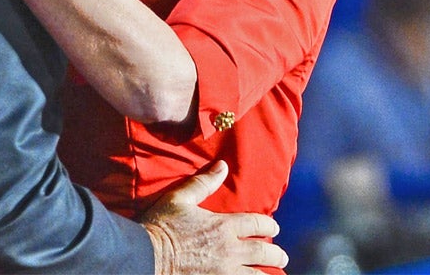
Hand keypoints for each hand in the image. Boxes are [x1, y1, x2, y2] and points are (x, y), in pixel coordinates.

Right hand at [141, 162, 288, 274]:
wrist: (148, 253)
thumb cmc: (162, 223)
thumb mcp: (181, 197)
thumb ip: (204, 183)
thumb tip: (223, 166)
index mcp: (223, 225)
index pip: (257, 223)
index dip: (269, 224)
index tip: (274, 227)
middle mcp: (230, 249)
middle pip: (263, 252)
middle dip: (276, 255)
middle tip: (282, 257)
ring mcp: (224, 271)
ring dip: (267, 274)